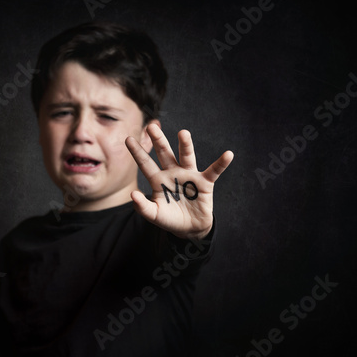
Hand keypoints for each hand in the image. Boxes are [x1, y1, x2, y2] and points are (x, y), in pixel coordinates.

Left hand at [125, 123, 233, 239]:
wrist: (189, 228)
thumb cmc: (170, 219)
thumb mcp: (154, 215)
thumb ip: (143, 207)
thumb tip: (133, 195)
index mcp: (158, 179)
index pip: (145, 164)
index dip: (138, 152)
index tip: (128, 139)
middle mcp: (173, 173)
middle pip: (165, 153)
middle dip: (159, 141)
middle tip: (152, 127)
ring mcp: (189, 176)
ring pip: (186, 157)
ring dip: (185, 145)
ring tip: (183, 133)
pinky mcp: (204, 183)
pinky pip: (213, 171)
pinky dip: (221, 163)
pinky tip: (228, 155)